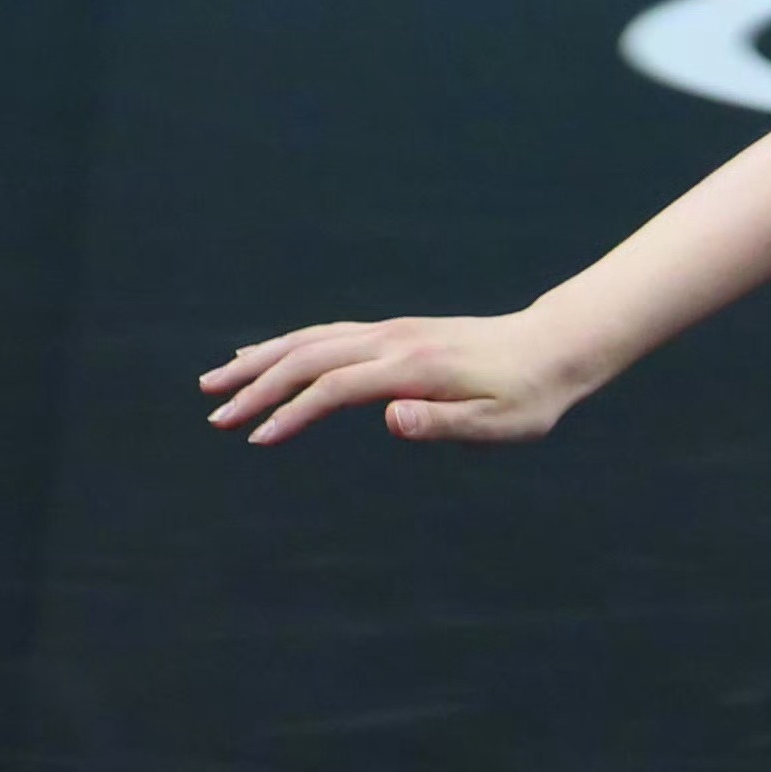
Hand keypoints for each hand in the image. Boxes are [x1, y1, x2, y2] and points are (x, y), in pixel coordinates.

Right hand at [201, 305, 596, 444]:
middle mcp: (394, 341)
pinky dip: (287, 344)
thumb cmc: (530, 395)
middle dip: (256, 385)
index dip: (293, 413)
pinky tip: (264, 354)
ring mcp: (391, 331)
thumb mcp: (499, 423)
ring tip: (216, 381)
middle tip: (214, 415)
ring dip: (260, 360)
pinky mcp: (394, 332)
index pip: (336, 387)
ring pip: (310, 339)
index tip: (258, 439)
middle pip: (309, 356)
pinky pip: (327, 333)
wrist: (555, 347)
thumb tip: (390, 421)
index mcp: (413, 367)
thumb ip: (443, 424)